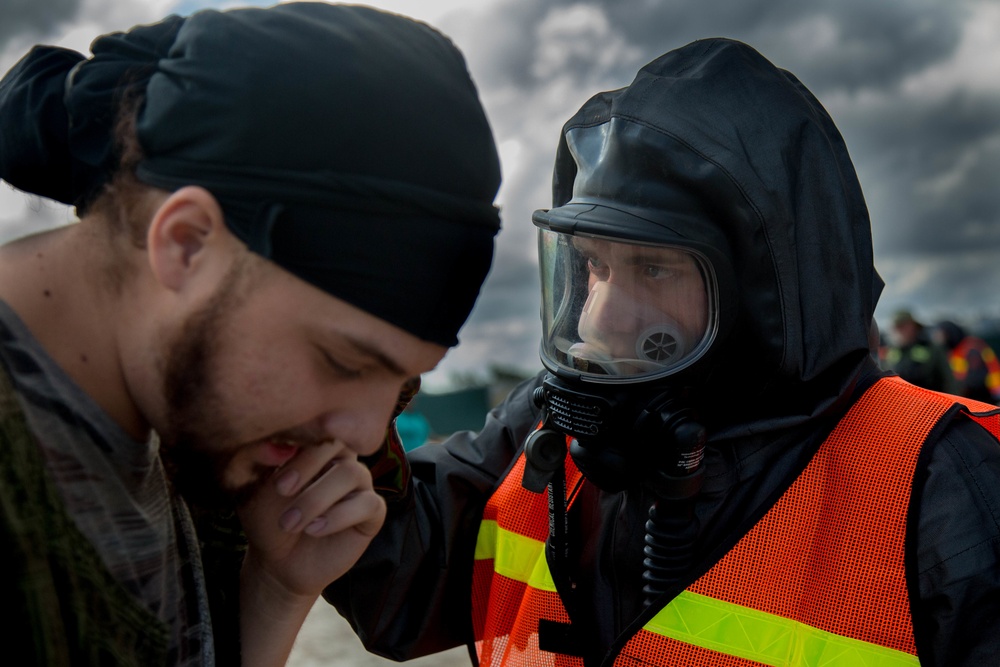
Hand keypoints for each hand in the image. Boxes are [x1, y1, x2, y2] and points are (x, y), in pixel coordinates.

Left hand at [238, 440, 386, 597]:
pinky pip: (368, 504)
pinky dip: (338, 517)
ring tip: (291, 523)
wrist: (278, 563)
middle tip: (282, 491)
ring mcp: (360, 485)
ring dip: (317, 498)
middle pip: (340, 443)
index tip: (274, 477)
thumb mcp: (254, 490)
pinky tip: (314, 529)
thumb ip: (261, 462)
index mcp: (316, 447)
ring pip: (352, 473)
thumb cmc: (267, 520)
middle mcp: (342, 460)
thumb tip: (277, 445)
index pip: (316, 427)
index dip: (297, 447)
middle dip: (308, 465)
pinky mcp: (372, 512)